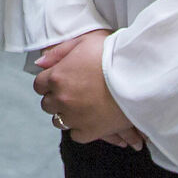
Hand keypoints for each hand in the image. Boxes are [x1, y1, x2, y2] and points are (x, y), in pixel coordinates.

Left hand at [32, 31, 141, 145]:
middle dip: (56, 98)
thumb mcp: (84, 42)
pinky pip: (75, 134)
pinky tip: (89, 119)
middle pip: (47, 104)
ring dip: (66, 114)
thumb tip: (40, 63)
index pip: (39, 85)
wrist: (139, 74)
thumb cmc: (113, 54)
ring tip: (81, 106)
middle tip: (72, 92)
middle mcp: (62, 99)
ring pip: (58, 121)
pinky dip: (81, 128)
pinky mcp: (90, 131)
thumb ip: (59, 52)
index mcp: (57, 77)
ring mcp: (75, 117)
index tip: (59, 81)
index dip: (49, 82)